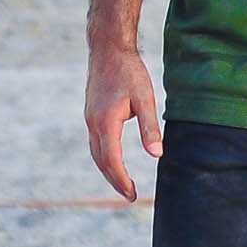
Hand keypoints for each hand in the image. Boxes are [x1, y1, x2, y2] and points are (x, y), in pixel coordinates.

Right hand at [85, 42, 161, 201]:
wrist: (108, 50)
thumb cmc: (129, 72)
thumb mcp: (145, 98)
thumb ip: (150, 127)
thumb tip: (156, 154)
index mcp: (105, 123)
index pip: (111, 160)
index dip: (121, 180)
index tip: (132, 195)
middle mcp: (93, 123)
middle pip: (100, 160)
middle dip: (114, 180)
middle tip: (129, 196)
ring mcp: (90, 119)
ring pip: (95, 152)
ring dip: (107, 170)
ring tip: (122, 184)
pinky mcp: (91, 114)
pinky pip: (95, 142)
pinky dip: (103, 156)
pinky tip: (113, 160)